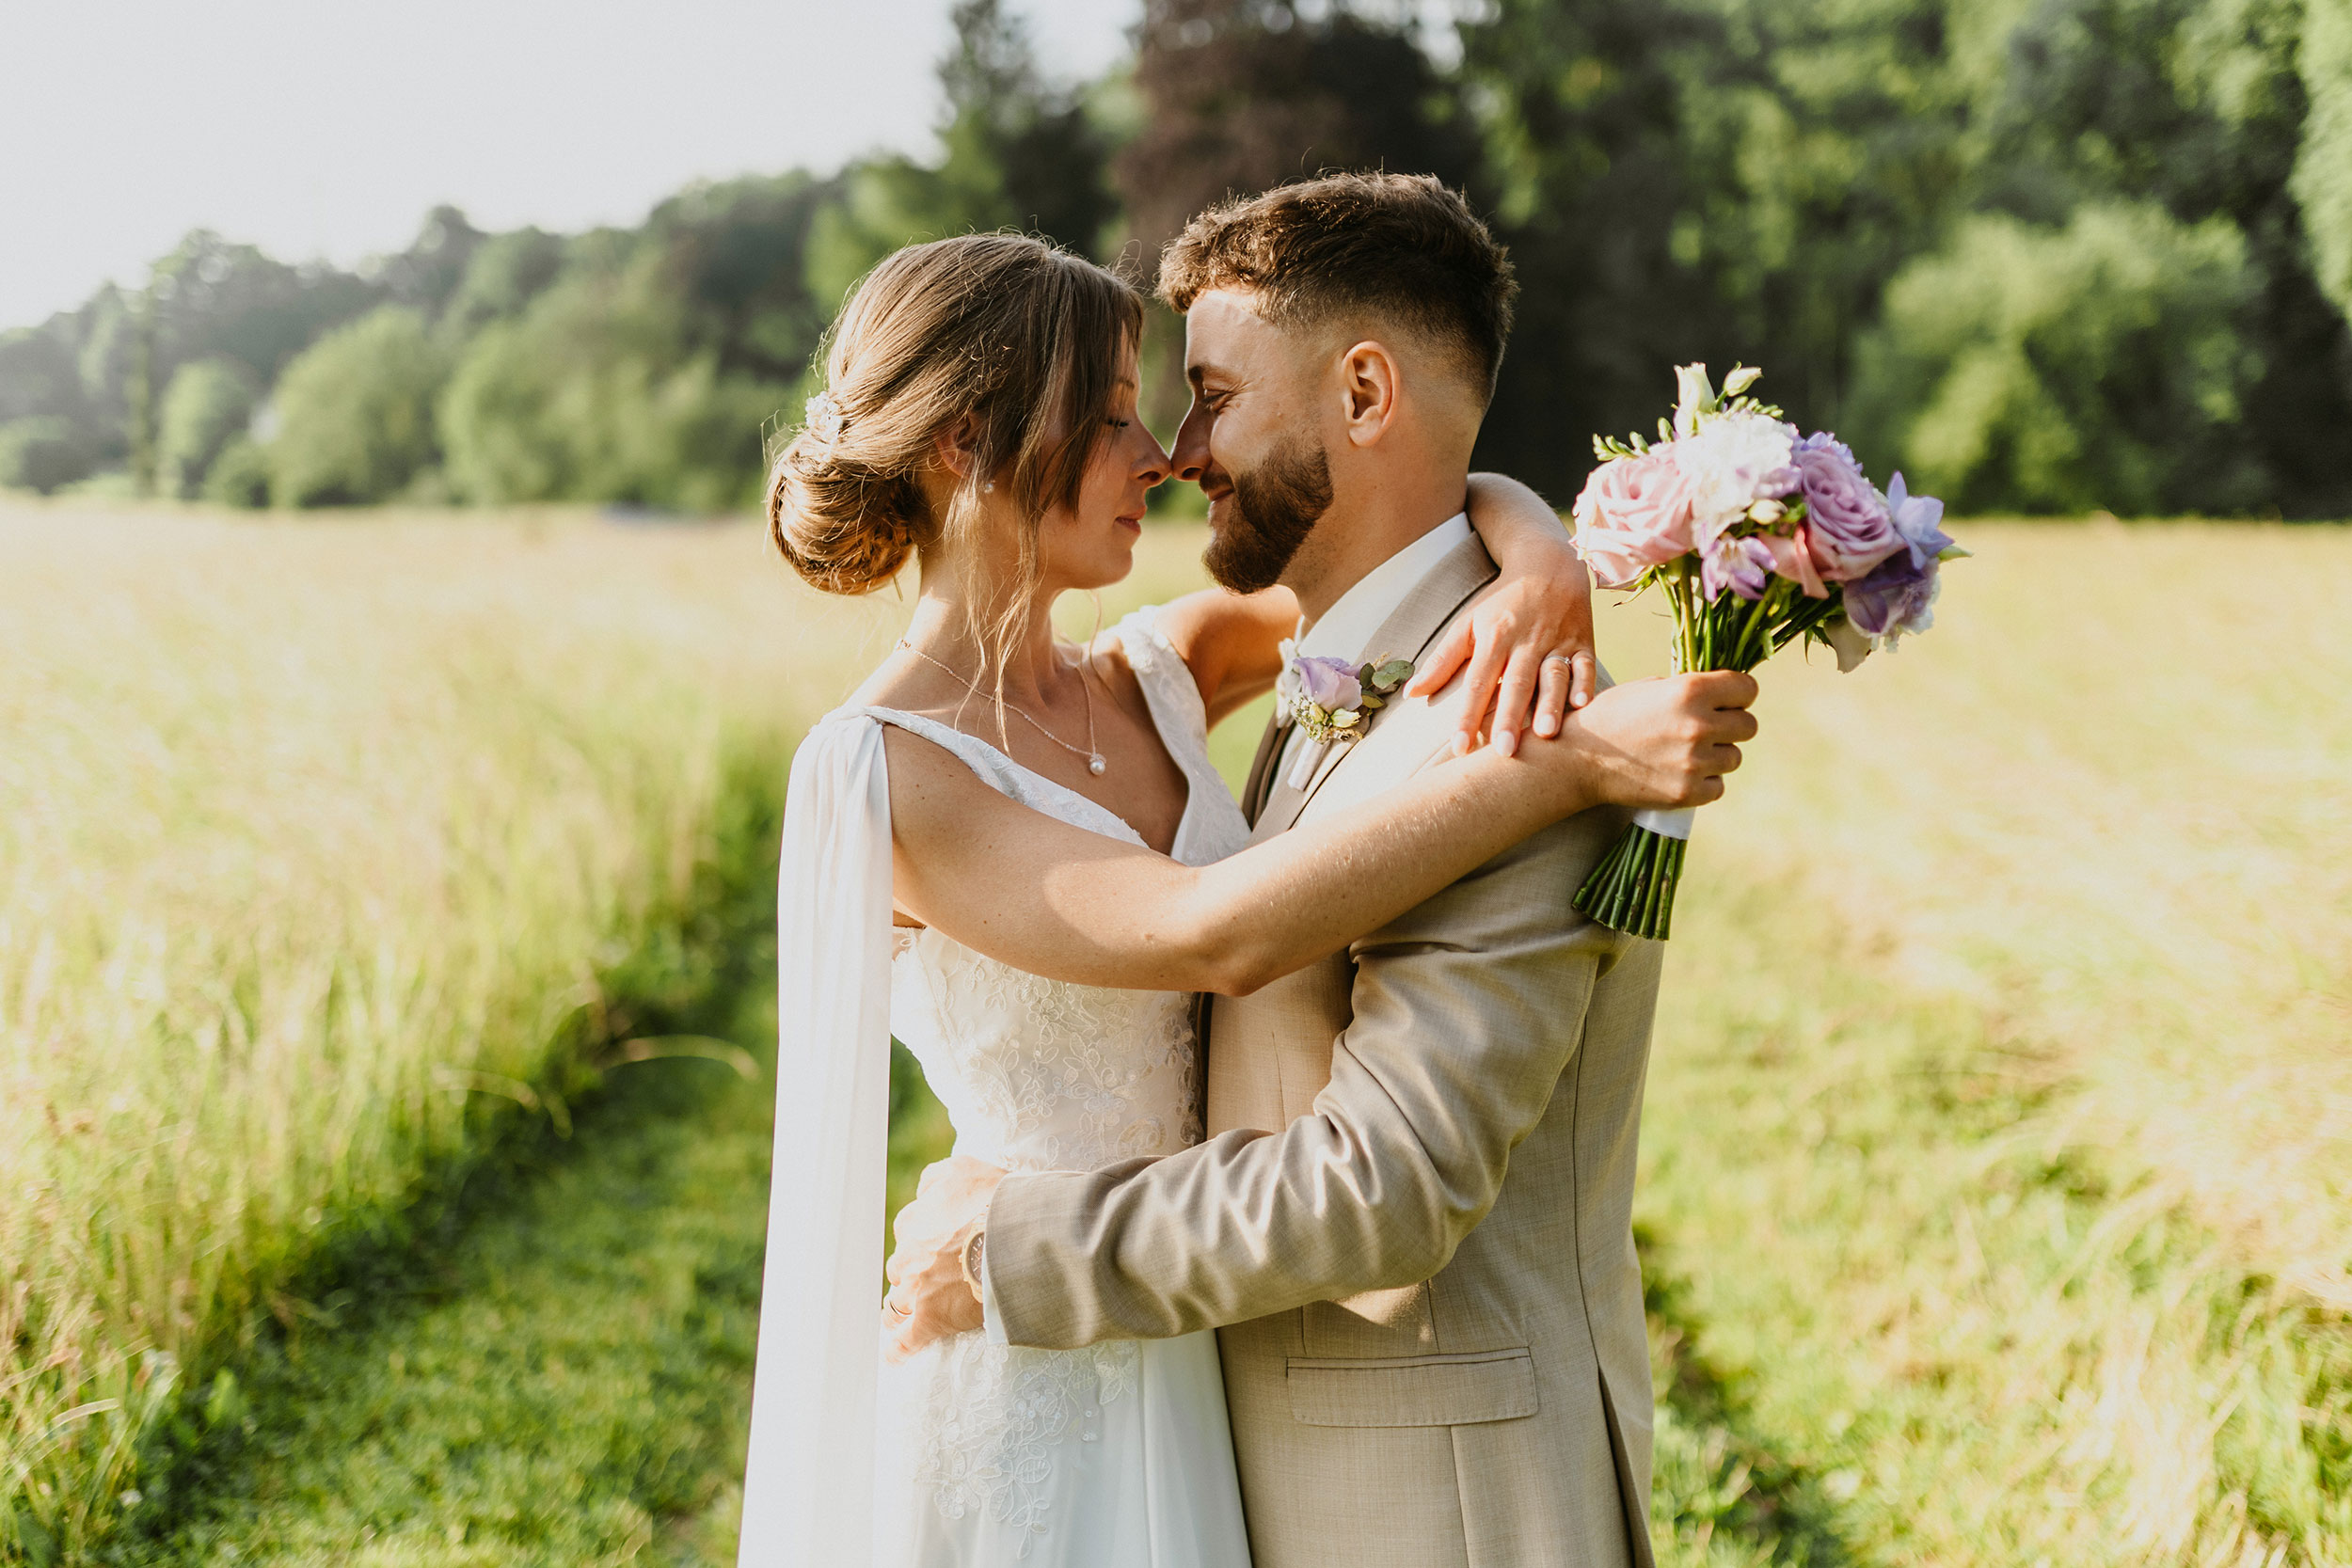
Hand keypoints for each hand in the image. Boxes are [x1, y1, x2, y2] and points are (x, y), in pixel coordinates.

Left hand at [880, 1156, 1006, 1362]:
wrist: (1019, 1235)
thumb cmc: (997, 1199)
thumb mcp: (963, 1169)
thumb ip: (935, 1179)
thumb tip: (923, 1192)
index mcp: (915, 1219)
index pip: (908, 1230)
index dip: (923, 1240)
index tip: (936, 1247)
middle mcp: (909, 1253)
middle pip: (901, 1268)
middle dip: (913, 1273)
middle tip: (935, 1279)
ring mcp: (918, 1288)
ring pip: (898, 1303)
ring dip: (904, 1308)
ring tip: (914, 1315)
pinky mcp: (931, 1319)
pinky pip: (905, 1341)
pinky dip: (899, 1349)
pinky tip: (896, 1354)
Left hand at [1407, 556, 1596, 759]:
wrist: (1549, 565)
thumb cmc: (1502, 603)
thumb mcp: (1468, 623)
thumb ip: (1442, 660)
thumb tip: (1411, 693)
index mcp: (1494, 637)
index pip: (1478, 681)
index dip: (1468, 716)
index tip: (1459, 747)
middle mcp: (1526, 641)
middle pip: (1516, 683)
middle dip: (1510, 717)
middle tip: (1504, 752)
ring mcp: (1557, 641)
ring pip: (1553, 676)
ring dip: (1550, 704)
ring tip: (1545, 734)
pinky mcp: (1583, 642)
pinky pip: (1586, 665)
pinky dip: (1585, 684)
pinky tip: (1582, 707)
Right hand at [1558, 671, 1758, 809]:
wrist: (1578, 758)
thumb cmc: (1612, 716)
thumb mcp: (1651, 688)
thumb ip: (1691, 690)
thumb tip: (1726, 697)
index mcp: (1690, 691)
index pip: (1748, 689)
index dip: (1739, 694)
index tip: (1728, 701)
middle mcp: (1697, 725)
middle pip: (1749, 726)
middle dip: (1731, 726)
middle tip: (1706, 730)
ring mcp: (1694, 762)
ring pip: (1734, 758)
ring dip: (1716, 756)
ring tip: (1684, 753)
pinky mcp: (1687, 792)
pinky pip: (1718, 786)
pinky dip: (1703, 782)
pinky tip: (1678, 773)